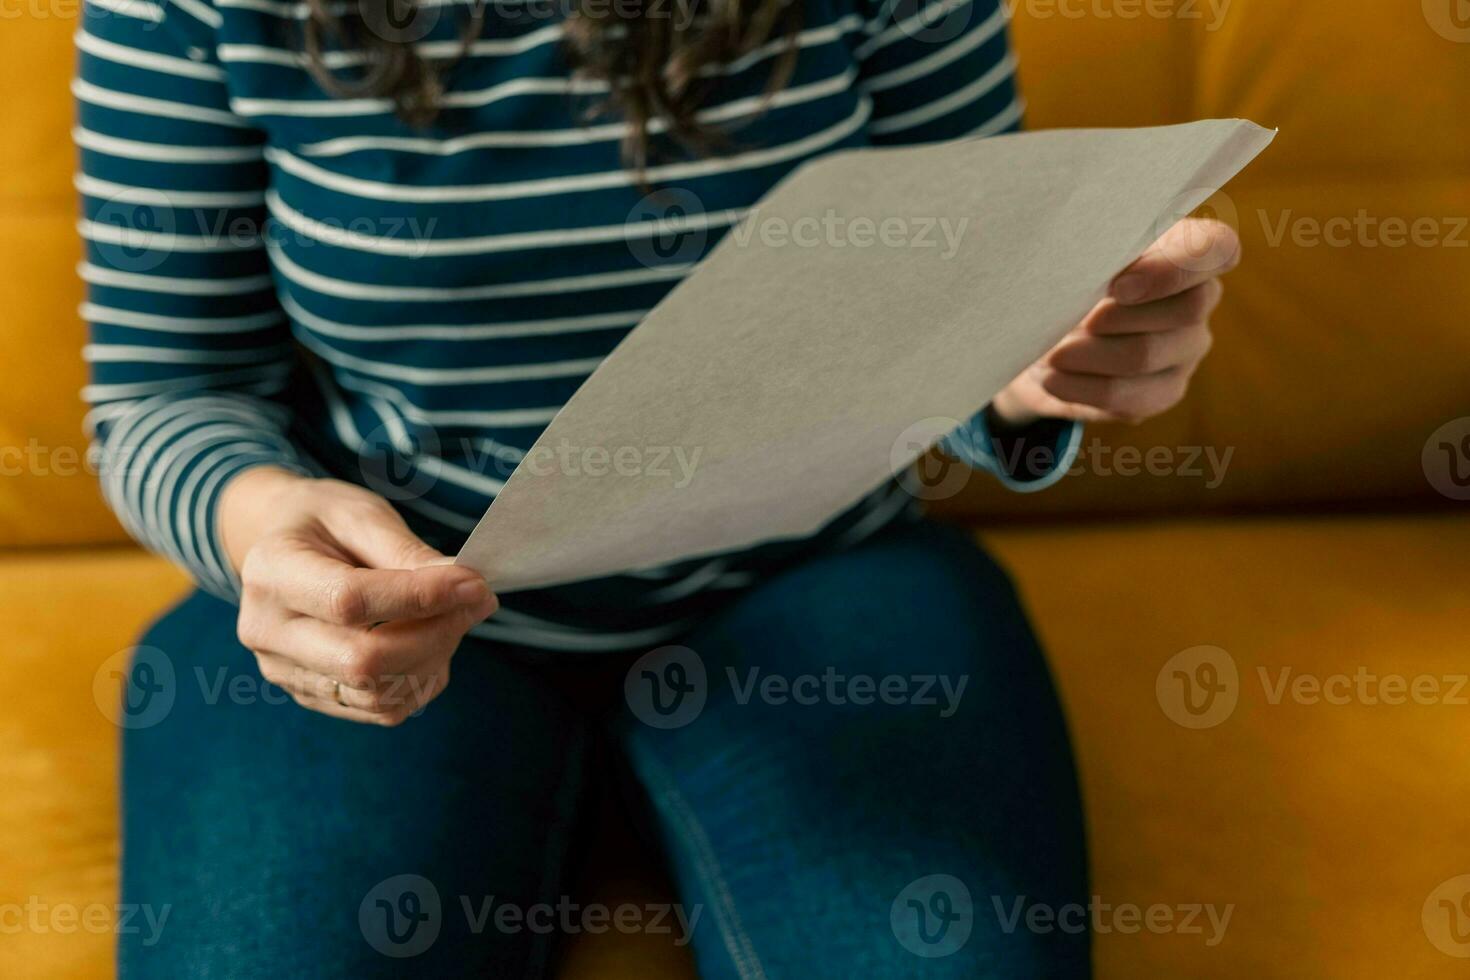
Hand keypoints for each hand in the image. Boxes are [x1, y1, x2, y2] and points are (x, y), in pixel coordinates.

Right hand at [220, 466, 497, 724]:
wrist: (281, 548)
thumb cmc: (323, 522)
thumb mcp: (361, 515)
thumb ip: (407, 553)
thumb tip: (463, 588)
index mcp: (272, 573)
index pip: (349, 601)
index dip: (419, 597)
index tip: (473, 583)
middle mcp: (267, 631)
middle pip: (362, 661)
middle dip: (436, 633)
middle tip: (476, 600)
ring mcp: (284, 671)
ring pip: (377, 692)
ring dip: (435, 658)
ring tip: (454, 617)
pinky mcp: (311, 695)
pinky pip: (380, 708)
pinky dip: (421, 681)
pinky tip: (434, 645)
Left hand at [991, 217, 1238, 426]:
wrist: (1042, 334)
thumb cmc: (1064, 280)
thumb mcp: (1074, 256)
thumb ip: (1094, 255)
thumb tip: (1092, 276)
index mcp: (1183, 250)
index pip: (1219, 248)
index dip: (1175, 268)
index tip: (1118, 285)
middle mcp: (1197, 299)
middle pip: (1188, 307)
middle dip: (1121, 315)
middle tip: (1077, 320)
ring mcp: (1186, 348)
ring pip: (1148, 354)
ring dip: (1091, 355)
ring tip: (1052, 354)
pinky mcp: (1164, 391)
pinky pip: (1133, 397)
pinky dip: (1083, 388)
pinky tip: (1053, 380)